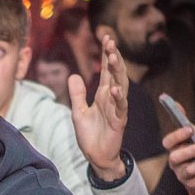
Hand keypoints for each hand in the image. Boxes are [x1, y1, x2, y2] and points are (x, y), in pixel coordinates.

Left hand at [69, 34, 127, 176]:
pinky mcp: (119, 122)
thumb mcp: (78, 112)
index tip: (106, 38)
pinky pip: (120, 107)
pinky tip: (114, 88)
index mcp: (103, 95)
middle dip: (114, 58)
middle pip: (115, 74)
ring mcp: (117, 109)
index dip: (106, 55)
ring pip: (121, 86)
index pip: (106, 71)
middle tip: (110, 42)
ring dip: (117, 72)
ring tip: (113, 58)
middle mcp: (112, 99)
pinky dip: (118, 98)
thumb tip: (73, 75)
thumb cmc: (90, 135)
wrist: (96, 157)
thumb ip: (77, 95)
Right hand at [161, 126, 194, 194]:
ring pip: (191, 170)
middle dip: (190, 150)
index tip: (189, 129)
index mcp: (173, 150)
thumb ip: (186, 123)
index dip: (176, 136)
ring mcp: (185, 176)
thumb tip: (177, 103)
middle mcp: (175, 164)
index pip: (167, 143)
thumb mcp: (192, 138)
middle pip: (176, 158)